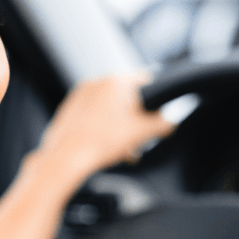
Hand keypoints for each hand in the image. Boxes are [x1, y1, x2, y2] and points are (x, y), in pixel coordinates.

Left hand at [35, 71, 175, 183]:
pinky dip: (101, 127)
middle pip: (127, 97)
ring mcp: (80, 95)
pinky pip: (93, 115)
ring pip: (109, 108)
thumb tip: (171, 120)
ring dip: (120, 126)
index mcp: (117, 81)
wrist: (66, 158)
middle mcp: (97, 82)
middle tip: (140, 138)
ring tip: (123, 148)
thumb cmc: (101, 142)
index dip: (157, 99)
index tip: (158, 114)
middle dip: (136, 119)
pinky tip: (105, 147)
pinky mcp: (69, 109)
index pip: (147, 81)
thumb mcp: (143, 132)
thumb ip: (163, 123)